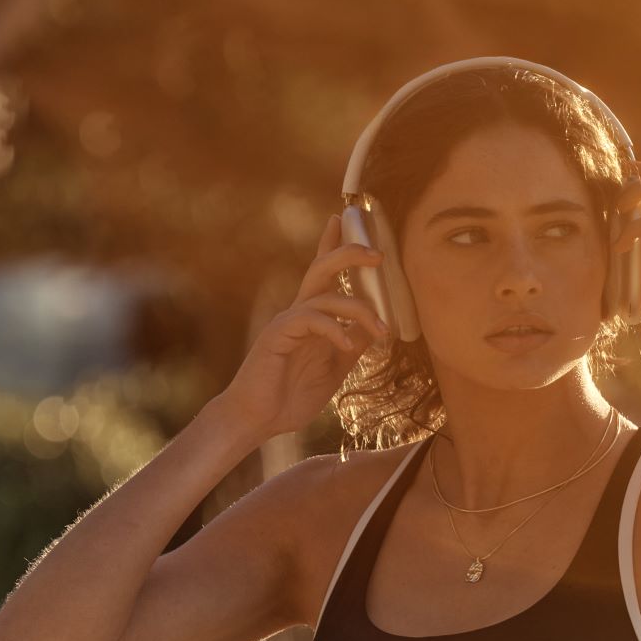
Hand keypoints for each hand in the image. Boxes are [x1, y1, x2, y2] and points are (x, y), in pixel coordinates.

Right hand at [214, 212, 389, 440]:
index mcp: (310, 319)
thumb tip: (375, 328)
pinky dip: (334, 330)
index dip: (333, 246)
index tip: (345, 221)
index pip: (324, 275)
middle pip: (322, 269)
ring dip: (359, 309)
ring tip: (381, 330)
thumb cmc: (292, 397)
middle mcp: (298, 313)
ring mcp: (287, 322)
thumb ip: (352, 345)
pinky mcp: (278, 334)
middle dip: (349, 254)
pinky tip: (348, 346)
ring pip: (324, 296)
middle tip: (378, 253)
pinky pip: (311, 320)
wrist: (258, 420)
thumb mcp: (334, 369)